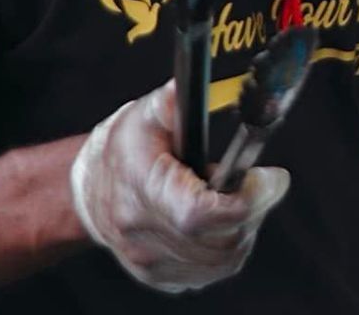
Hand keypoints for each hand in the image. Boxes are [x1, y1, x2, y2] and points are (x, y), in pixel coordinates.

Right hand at [71, 81, 289, 293]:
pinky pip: (213, 271)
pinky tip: (220, 221)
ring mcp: (151, 262)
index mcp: (141, 189)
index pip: (198, 215)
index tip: (269, 178)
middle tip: (252, 180)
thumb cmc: (122, 148)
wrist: (89, 188)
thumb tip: (200, 83)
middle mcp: (142, 234)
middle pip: (221, 239)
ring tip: (230, 197)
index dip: (245, 200)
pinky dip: (229, 246)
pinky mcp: (160, 276)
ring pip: (225, 259)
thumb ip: (177, 101)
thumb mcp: (146, 113)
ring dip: (244, 227)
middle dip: (252, 207)